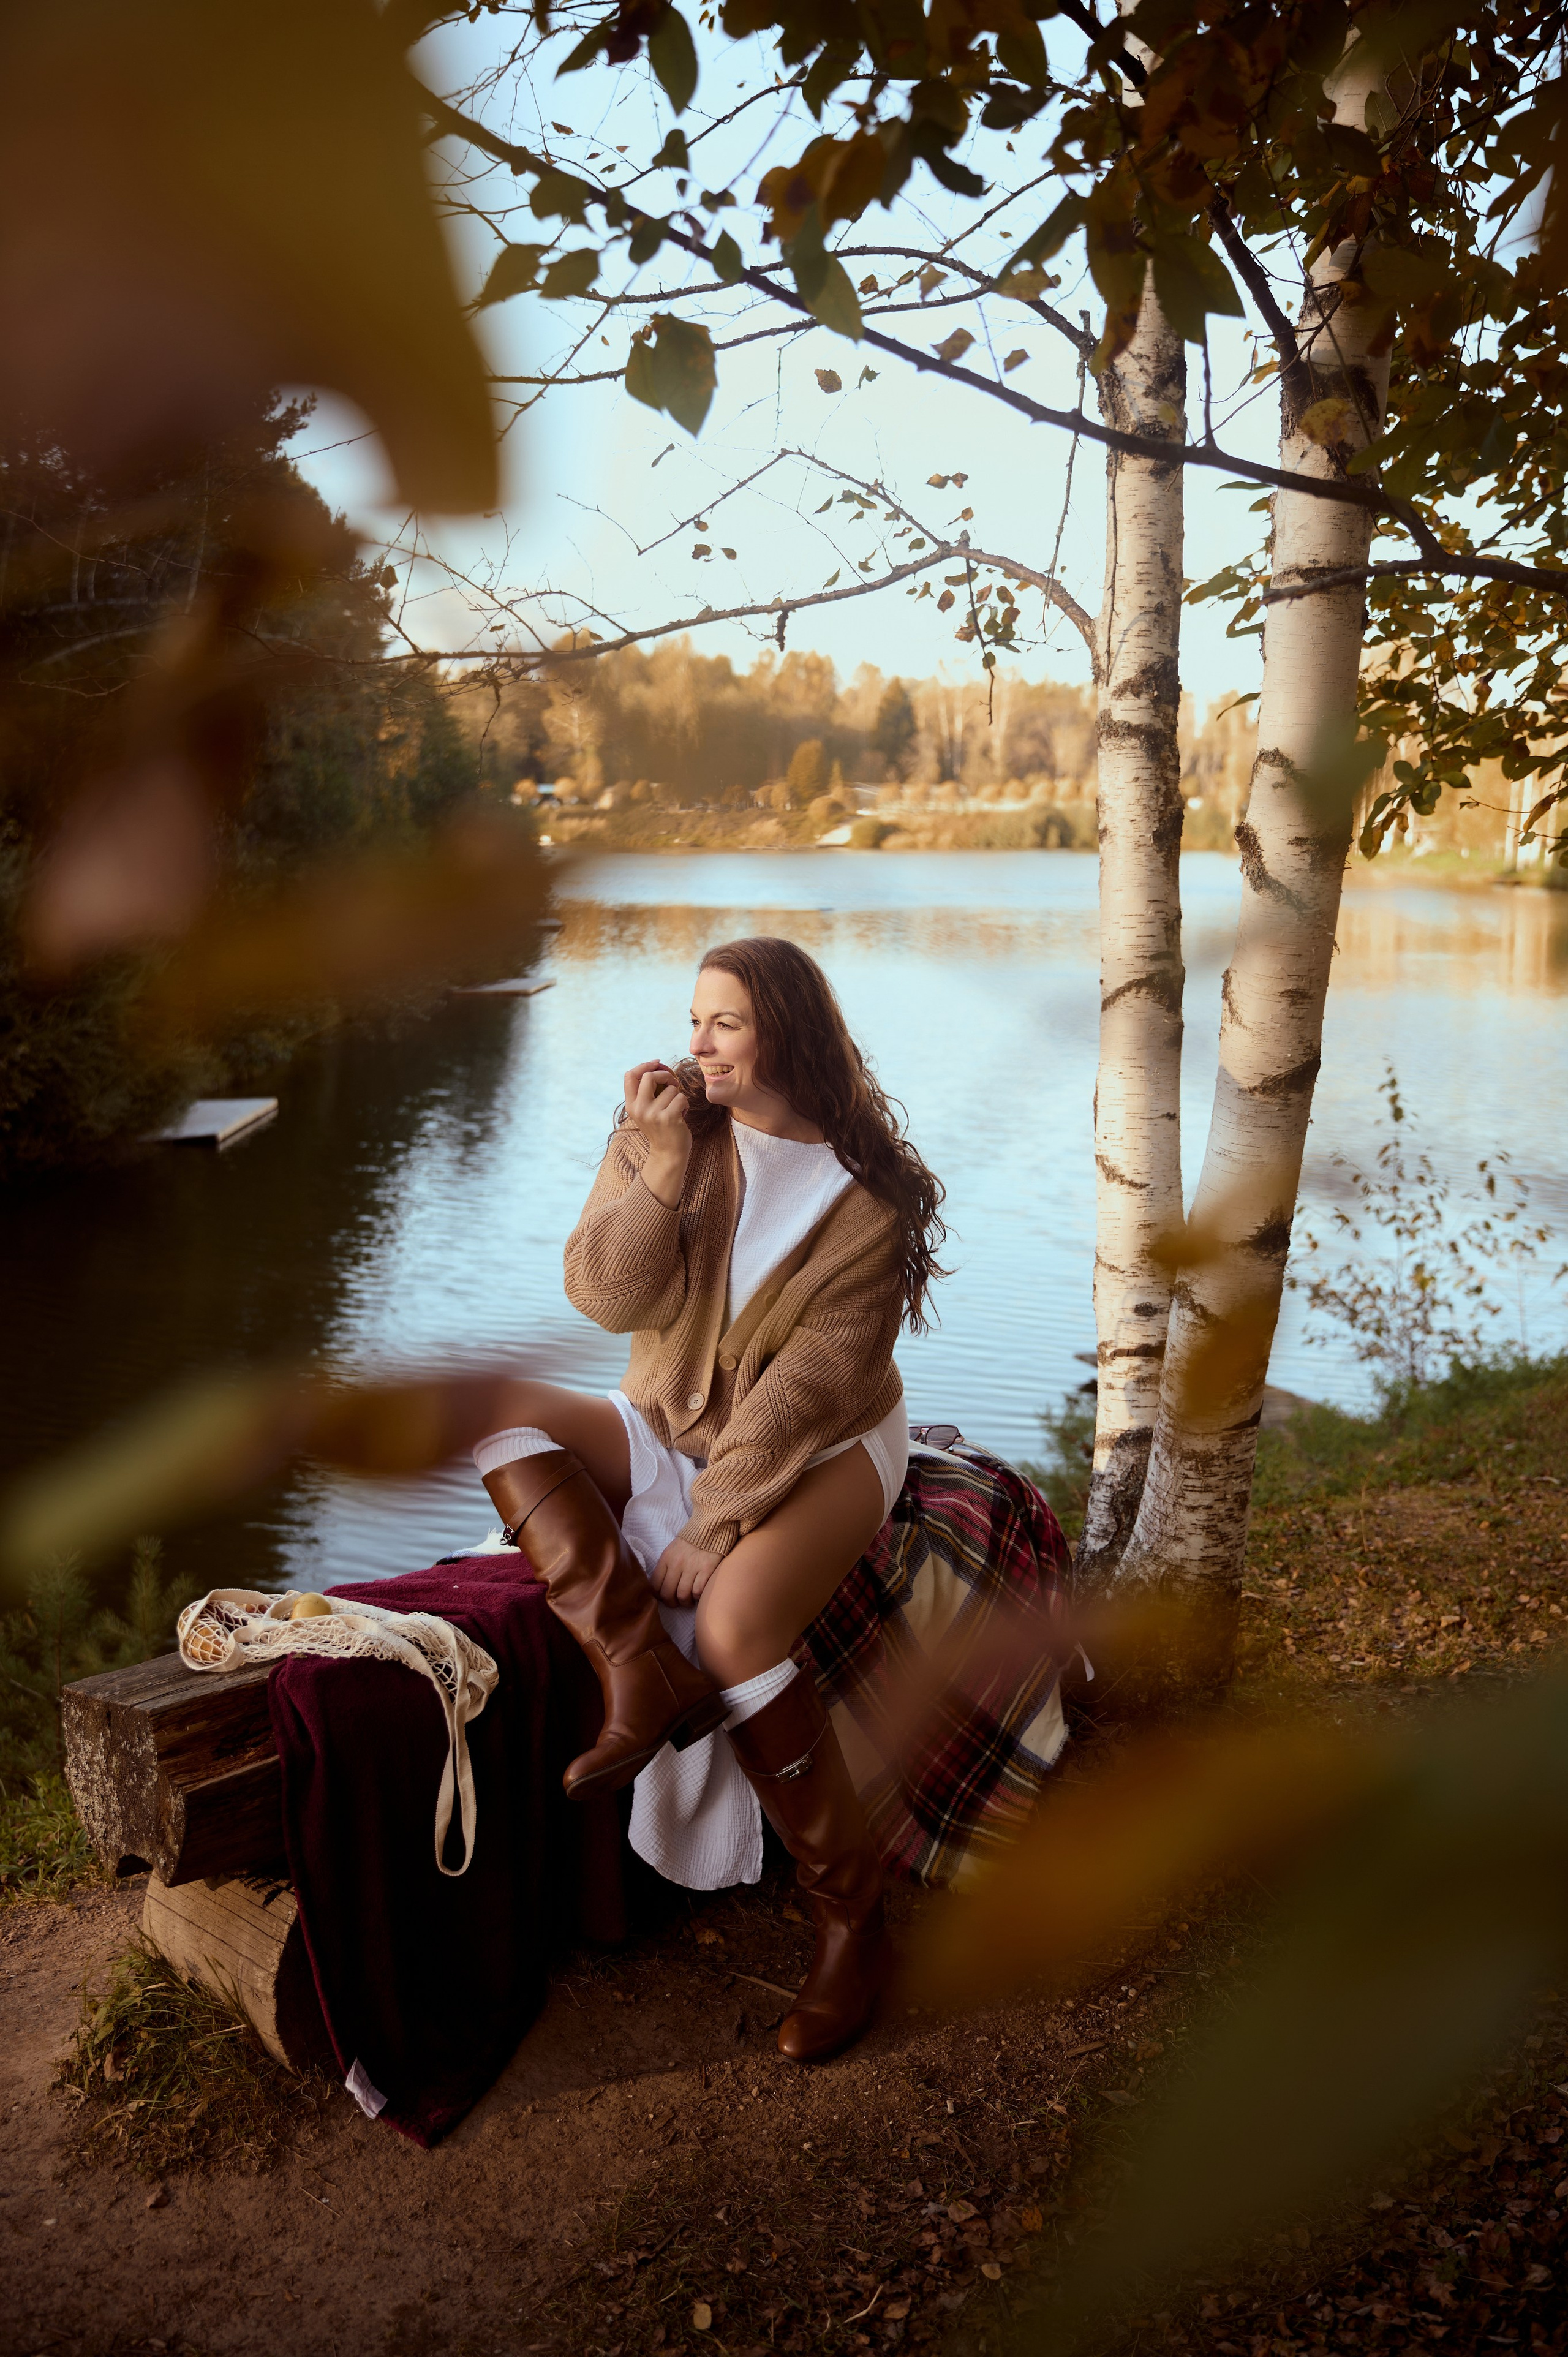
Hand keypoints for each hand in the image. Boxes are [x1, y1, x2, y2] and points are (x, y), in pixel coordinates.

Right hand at [623, 1059, 691, 1204]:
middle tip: (673, 1084)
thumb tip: (658, 1067)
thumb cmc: (661, 1129)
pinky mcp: (668, 1118)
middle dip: (665, 1076)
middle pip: (649, 1076)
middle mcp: (639, 1109)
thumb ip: (647, 1093)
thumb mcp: (647, 1111)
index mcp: (631, 1105)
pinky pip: (681, 1098)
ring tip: (676, 1109)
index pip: (629, 1076)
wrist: (668, 1154)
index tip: (657, 1064)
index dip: (644, 1065)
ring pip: (671, 1088)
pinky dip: (685, 1104)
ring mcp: (653, 1114)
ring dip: (678, 1096)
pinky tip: (682, 1115)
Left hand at [648, 1536, 721, 1603]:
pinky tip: (698, 1593)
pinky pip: (698, 1591)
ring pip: (682, 1595)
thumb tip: (660, 1588)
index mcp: (666, 1558)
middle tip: (676, 1603)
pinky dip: (697, 1596)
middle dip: (671, 1603)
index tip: (664, 1597)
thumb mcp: (672, 1550)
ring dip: (685, 1602)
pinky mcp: (707, 1569)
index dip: (658, 1596)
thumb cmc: (690, 1542)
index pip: (655, 1584)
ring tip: (688, 1601)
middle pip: (667, 1593)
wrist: (710, 1528)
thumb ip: (666, 1567)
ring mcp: (692, 1566)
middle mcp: (677, 1563)